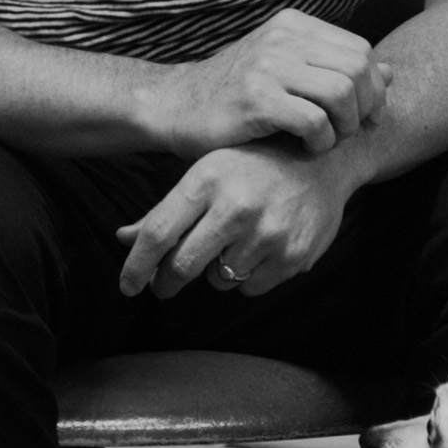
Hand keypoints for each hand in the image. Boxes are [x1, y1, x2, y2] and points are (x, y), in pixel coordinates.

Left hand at [117, 145, 349, 299]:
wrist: (324, 160)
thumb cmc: (254, 165)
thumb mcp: (208, 173)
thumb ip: (166, 211)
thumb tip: (123, 238)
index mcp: (208, 180)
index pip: (159, 233)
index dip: (136, 266)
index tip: (127, 287)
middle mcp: (236, 206)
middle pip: (183, 265)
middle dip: (166, 282)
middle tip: (163, 286)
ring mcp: (267, 233)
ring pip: (218, 279)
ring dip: (217, 271)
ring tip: (234, 245)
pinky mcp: (292, 255)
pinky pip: (250, 287)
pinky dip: (248, 277)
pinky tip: (260, 249)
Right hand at [134, 10, 387, 158]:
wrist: (176, 106)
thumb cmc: (236, 96)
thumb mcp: (288, 73)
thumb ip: (335, 69)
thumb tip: (392, 71)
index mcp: (293, 26)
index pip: (360, 50)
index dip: (373, 87)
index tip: (365, 116)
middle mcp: (282, 38)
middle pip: (358, 69)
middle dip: (365, 107)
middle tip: (351, 132)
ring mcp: (267, 66)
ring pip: (341, 92)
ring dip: (345, 126)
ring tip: (329, 140)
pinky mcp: (255, 99)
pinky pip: (314, 120)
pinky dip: (321, 141)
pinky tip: (308, 148)